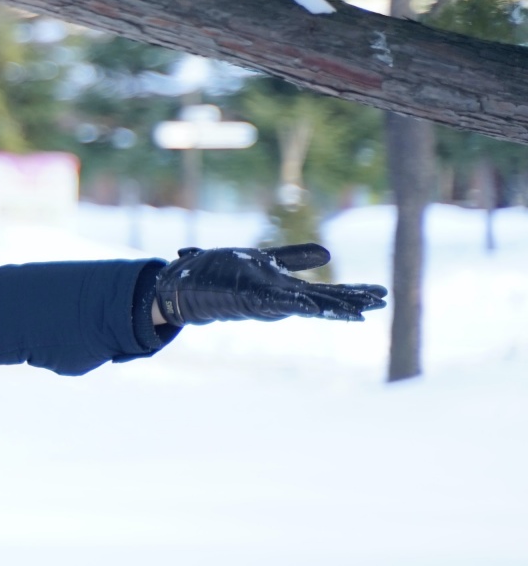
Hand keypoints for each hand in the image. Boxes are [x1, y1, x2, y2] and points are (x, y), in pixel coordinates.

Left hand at [153, 243, 386, 325]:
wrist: (181, 286)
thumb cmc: (220, 274)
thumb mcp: (265, 261)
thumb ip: (295, 259)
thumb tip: (329, 254)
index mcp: (285, 288)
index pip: (326, 292)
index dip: (353, 293)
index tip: (381, 295)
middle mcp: (278, 298)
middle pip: (322, 300)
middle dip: (352, 301)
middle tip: (384, 301)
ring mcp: (264, 299)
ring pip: (304, 305)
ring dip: (330, 307)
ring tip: (361, 311)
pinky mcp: (246, 297)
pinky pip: (274, 302)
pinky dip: (293, 304)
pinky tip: (313, 307)